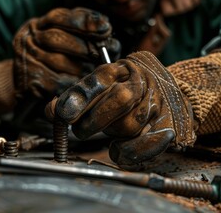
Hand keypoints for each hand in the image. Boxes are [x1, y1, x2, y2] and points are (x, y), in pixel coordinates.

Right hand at [13, 7, 120, 98]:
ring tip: (101, 68)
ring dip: (84, 66)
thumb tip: (105, 26)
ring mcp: (27, 61)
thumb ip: (79, 28)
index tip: (106, 27)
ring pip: (60, 61)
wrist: (25, 83)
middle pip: (58, 38)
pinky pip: (58, 82)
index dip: (83, 21)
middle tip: (109, 50)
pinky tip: (87, 82)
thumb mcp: (59, 38)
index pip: (59, 17)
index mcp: (36, 25)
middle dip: (86, 45)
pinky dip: (75, 82)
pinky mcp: (31, 83)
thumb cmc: (51, 58)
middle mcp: (27, 40)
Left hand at [46, 51, 195, 166]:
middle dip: (94, 120)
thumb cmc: (125, 90)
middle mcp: (143, 83)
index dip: (81, 96)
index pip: (102, 78)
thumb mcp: (101, 85)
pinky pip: (143, 145)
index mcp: (123, 69)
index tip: (63, 113)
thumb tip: (52, 111)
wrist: (167, 93)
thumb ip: (77, 97)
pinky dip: (124, 151)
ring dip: (110, 133)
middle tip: (78, 130)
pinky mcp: (166, 127)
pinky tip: (116, 146)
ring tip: (107, 129)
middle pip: (121, 99)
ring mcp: (157, 105)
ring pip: (129, 125)